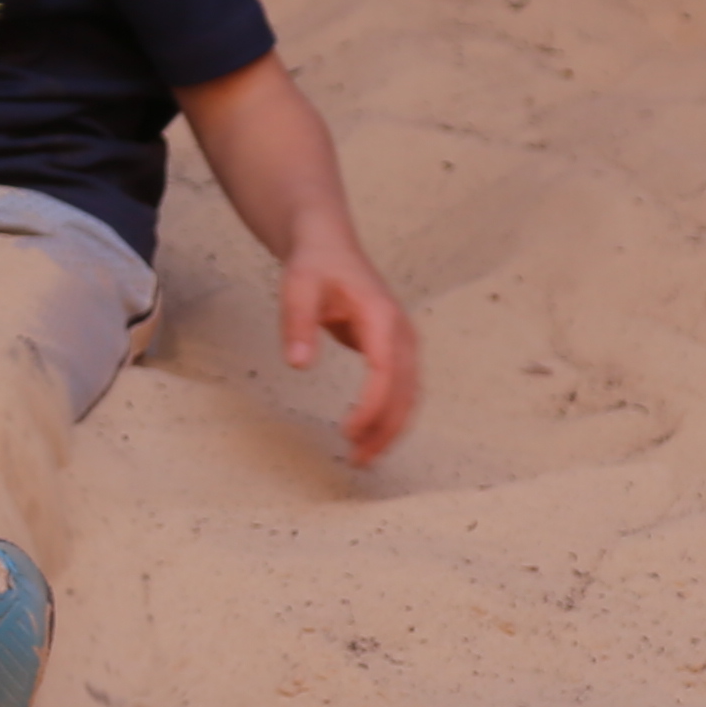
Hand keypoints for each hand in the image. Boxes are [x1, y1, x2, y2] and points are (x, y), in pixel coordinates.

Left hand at [278, 235, 424, 465]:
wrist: (328, 246)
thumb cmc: (314, 265)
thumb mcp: (297, 287)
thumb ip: (297, 324)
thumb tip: (299, 365)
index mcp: (382, 317)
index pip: (385, 372)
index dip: (371, 407)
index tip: (348, 432)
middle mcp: (400, 332)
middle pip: (405, 391)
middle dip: (384, 429)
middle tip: (357, 460)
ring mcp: (402, 342)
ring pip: (408, 395)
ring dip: (390, 429)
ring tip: (362, 458)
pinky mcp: (394, 350)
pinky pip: (400, 390)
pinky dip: (389, 416)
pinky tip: (368, 436)